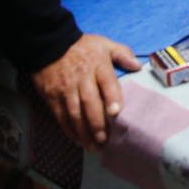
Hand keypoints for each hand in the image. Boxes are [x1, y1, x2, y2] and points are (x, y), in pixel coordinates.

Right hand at [31, 34, 140, 150]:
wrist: (50, 43)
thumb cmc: (82, 46)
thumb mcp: (104, 44)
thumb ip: (122, 54)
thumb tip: (138, 66)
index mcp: (98, 66)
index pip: (106, 83)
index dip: (111, 98)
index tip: (116, 112)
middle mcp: (82, 78)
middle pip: (89, 102)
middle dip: (97, 123)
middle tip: (104, 140)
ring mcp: (66, 88)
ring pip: (74, 113)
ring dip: (83, 132)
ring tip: (93, 146)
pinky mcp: (52, 96)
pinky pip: (60, 116)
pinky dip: (69, 130)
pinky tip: (77, 139)